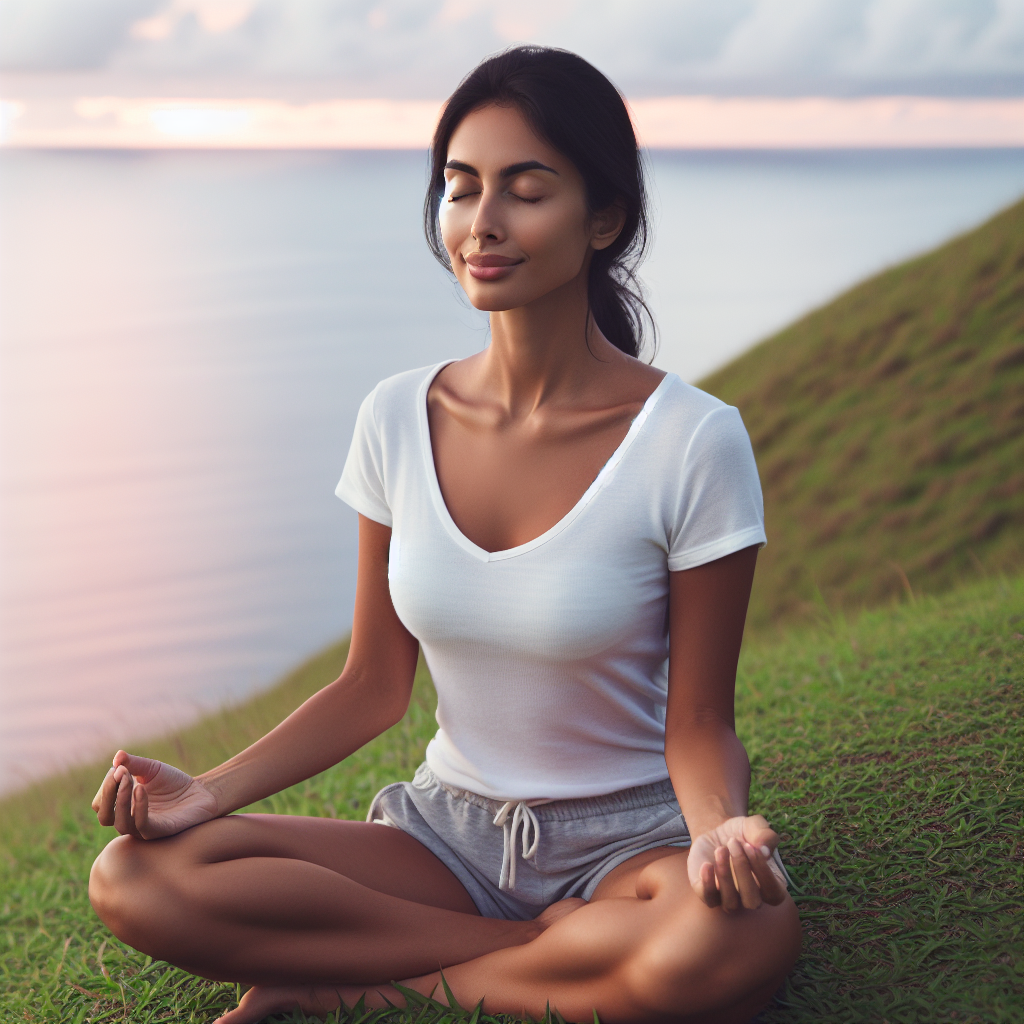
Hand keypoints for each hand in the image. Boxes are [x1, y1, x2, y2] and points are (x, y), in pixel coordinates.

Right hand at [91, 750, 219, 839]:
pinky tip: (141, 789)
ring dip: (122, 799)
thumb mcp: (151, 769)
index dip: (105, 787)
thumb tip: (116, 757)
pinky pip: (142, 825)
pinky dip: (139, 807)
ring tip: (130, 779)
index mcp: (122, 807)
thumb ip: (133, 763)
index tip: (118, 768)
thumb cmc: (173, 782)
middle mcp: (129, 820)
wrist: (201, 792)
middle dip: (107, 793)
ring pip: (121, 824)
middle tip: (120, 773)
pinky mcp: (160, 831)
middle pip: (104, 816)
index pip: (100, 803)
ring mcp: (143, 829)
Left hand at [688, 814, 788, 911]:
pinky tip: (707, 864)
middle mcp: (750, 897)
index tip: (751, 846)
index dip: (763, 872)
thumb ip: (766, 835)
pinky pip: (708, 899)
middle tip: (733, 842)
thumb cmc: (742, 833)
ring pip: (730, 903)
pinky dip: (707, 884)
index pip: (773, 894)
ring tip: (720, 849)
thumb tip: (765, 852)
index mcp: (770, 886)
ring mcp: (728, 898)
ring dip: (725, 876)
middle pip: (752, 901)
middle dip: (742, 870)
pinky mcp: (708, 893)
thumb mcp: (755, 826)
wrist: (717, 831)